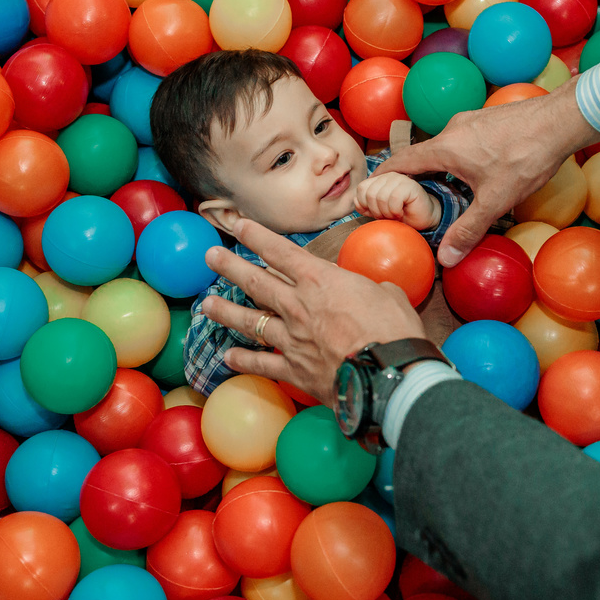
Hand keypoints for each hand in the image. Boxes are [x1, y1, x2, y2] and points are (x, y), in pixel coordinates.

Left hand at [201, 218, 426, 405]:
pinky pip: (261, 363)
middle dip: (229, 266)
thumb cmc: (393, 329)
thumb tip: (375, 291)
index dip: (257, 236)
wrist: (387, 375)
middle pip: (255, 282)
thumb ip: (373, 289)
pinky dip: (243, 360)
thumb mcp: (390, 295)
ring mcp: (291, 339)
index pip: (281, 252)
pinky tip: (229, 357)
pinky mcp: (293, 370)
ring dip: (226, 311)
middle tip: (209, 257)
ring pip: (249, 321)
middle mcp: (297, 306)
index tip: (237, 224)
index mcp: (320, 281)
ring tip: (207, 305)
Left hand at [354, 171, 440, 229]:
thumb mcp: (377, 211)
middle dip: (376, 211)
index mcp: (379, 180)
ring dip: (387, 212)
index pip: (361, 188)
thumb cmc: (400, 214)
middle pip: (370, 193)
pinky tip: (401, 212)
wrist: (421, 219)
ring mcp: (399, 179)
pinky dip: (395, 211)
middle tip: (387, 216)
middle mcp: (388, 176)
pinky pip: (394, 199)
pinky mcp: (410, 185)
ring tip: (394, 215)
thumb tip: (356, 200)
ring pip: (381, 197)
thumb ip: (365, 205)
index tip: (376, 213)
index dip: (365, 204)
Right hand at [376, 77, 599, 266]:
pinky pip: (464, 141)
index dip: (383, 177)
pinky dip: (459, 159)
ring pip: (446, 149)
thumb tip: (446, 258)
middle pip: (423, 156)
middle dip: (415, 180)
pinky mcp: (488, 120)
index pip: (401, 161)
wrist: (561, 120)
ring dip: (441, 170)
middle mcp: (452, 129)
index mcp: (444, 148)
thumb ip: (468, 229)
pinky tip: (477, 175)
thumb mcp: (495, 200)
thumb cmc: (526, 157)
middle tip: (411, 202)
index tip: (371, 190)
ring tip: (445, 194)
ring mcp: (471, 120)